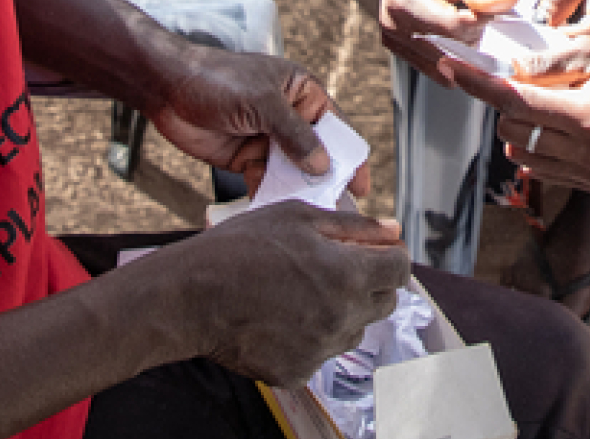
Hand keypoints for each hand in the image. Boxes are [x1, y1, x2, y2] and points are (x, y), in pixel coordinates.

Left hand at [148, 45, 364, 195]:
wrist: (166, 88)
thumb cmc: (216, 79)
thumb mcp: (262, 102)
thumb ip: (294, 134)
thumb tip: (322, 165)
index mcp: (301, 92)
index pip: (335, 126)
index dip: (349, 155)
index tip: (360, 185)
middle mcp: (288, 117)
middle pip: (316, 153)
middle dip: (325, 179)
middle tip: (337, 209)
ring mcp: (266, 139)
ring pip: (291, 172)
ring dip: (298, 192)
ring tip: (310, 217)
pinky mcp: (245, 158)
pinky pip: (265, 181)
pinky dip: (271, 196)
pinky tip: (277, 213)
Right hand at [165, 203, 409, 383]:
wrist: (189, 297)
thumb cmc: (239, 250)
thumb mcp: (296, 218)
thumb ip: (352, 226)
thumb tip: (392, 230)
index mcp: (349, 275)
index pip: (400, 269)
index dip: (389, 255)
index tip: (373, 251)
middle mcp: (342, 318)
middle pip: (384, 303)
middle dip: (370, 282)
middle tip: (334, 268)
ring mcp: (320, 350)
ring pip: (354, 330)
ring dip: (341, 312)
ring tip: (300, 293)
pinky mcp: (297, 372)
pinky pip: (320, 354)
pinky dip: (309, 337)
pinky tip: (280, 318)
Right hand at [376, 0, 516, 84]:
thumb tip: (506, 3)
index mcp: (404, 0)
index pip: (456, 29)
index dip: (483, 19)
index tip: (492, 3)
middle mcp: (394, 25)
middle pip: (451, 51)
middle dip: (475, 37)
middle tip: (484, 10)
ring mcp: (395, 38)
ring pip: (445, 63)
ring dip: (466, 49)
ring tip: (469, 17)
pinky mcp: (402, 45)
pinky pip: (436, 62)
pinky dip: (455, 53)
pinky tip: (461, 31)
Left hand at [461, 35, 589, 193]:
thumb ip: (550, 62)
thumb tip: (509, 69)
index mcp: (588, 120)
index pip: (514, 103)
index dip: (477, 84)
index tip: (450, 67)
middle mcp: (588, 156)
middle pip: (512, 129)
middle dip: (510, 102)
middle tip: (535, 77)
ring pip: (522, 152)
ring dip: (522, 125)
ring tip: (556, 99)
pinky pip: (543, 167)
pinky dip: (538, 144)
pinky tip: (562, 121)